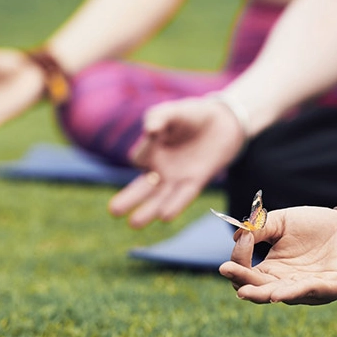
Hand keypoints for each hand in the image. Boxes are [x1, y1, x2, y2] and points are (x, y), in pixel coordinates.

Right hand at [108, 96, 246, 227]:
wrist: (222, 121)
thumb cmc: (192, 115)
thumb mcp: (172, 112)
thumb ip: (159, 118)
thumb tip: (150, 131)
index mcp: (150, 152)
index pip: (138, 159)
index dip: (143, 153)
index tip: (154, 134)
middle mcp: (160, 169)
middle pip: (141, 188)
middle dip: (128, 199)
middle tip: (113, 211)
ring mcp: (177, 177)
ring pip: (159, 198)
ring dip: (148, 211)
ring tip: (134, 224)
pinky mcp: (196, 180)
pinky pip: (184, 196)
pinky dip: (175, 205)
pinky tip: (165, 216)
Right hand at [218, 207, 336, 304]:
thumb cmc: (317, 225)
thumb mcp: (281, 221)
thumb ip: (258, 228)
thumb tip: (237, 238)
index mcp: (274, 272)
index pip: (248, 277)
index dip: (237, 266)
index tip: (237, 246)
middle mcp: (288, 285)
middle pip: (260, 290)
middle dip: (243, 282)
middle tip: (227, 270)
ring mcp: (310, 289)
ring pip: (282, 295)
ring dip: (263, 294)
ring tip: (245, 292)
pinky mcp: (331, 287)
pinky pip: (311, 291)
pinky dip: (293, 292)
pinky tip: (277, 293)